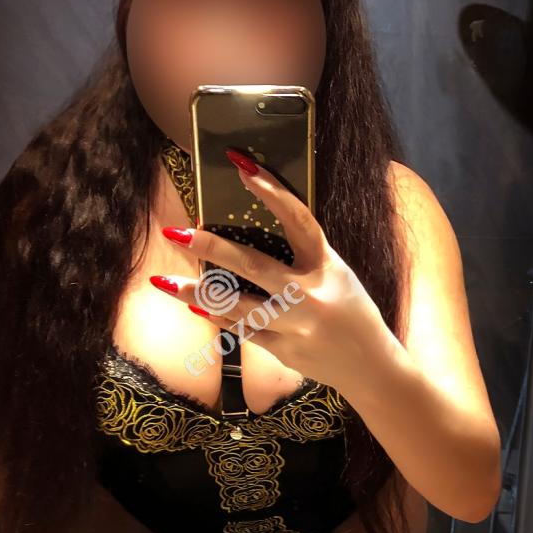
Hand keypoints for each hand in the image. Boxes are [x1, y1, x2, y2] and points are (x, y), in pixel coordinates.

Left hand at [150, 149, 397, 393]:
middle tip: (175, 232)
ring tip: (162, 282)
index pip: (297, 219)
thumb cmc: (352, 310)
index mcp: (326, 264)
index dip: (271, 191)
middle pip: (252, 266)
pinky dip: (216, 317)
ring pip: (235, 305)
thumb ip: (302, 256)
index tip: (241, 167)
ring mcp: (294, 325)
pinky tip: (193, 307)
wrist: (371, 366)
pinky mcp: (283, 349)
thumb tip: (251, 231)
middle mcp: (309, 293)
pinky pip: (242, 330)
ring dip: (194, 293)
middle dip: (210, 248)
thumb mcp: (337, 274)